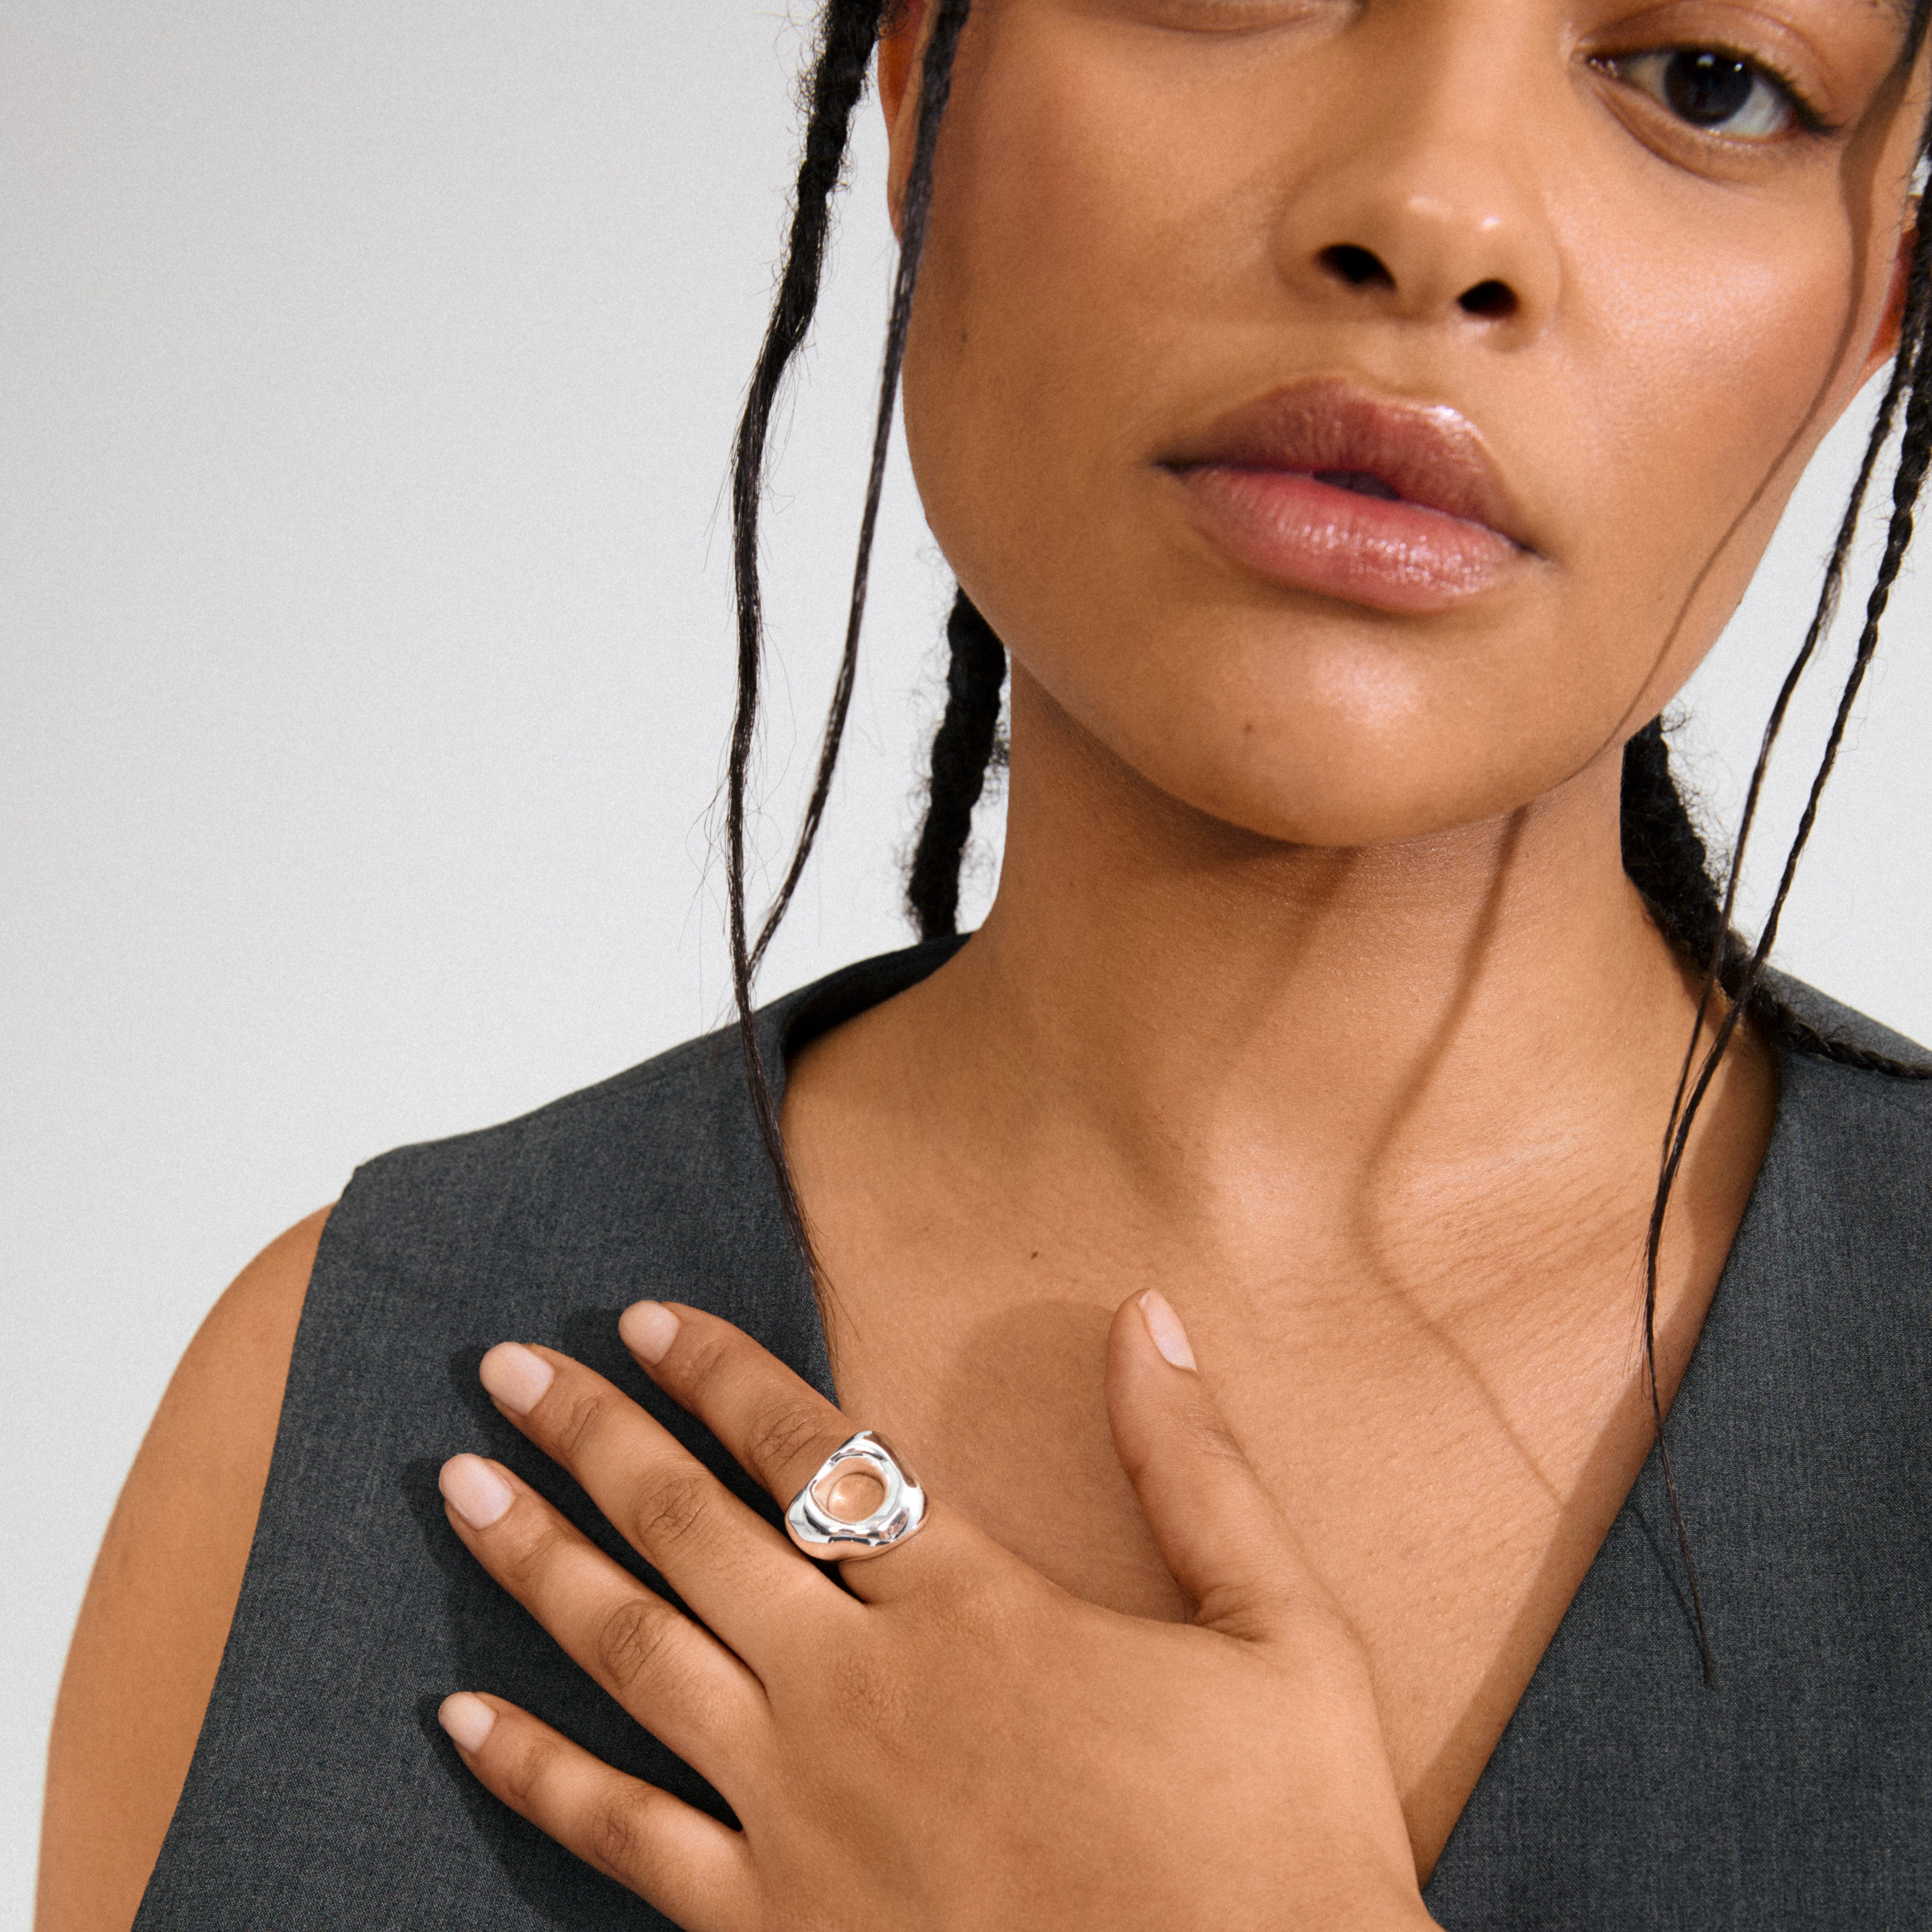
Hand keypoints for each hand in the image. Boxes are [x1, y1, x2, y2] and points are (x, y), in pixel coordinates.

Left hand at [434, 1291, 1435, 1931]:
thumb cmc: (1281, 1848)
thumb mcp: (1280, 1633)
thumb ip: (1198, 1469)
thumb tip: (1148, 1316)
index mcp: (978, 1608)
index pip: (817, 1451)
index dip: (723, 1372)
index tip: (645, 1318)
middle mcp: (863, 1692)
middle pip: (692, 1527)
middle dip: (595, 1434)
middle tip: (508, 1369)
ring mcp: (802, 1813)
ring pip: (632, 1654)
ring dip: (536, 1560)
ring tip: (461, 1487)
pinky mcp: (772, 1925)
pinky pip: (619, 1835)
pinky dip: (532, 1771)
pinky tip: (461, 1715)